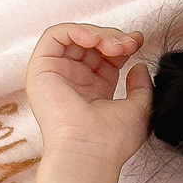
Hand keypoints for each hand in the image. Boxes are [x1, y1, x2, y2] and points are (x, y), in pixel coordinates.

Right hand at [25, 24, 152, 168]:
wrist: (90, 151)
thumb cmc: (113, 140)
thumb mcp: (139, 108)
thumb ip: (141, 86)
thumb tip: (139, 65)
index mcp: (95, 90)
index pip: (106, 57)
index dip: (122, 44)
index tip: (138, 42)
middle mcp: (74, 80)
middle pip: (92, 44)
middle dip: (113, 37)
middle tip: (129, 44)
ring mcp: (57, 73)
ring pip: (74, 36)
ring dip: (99, 34)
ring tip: (115, 46)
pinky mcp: (41, 68)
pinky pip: (55, 36)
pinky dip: (76, 31)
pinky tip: (95, 40)